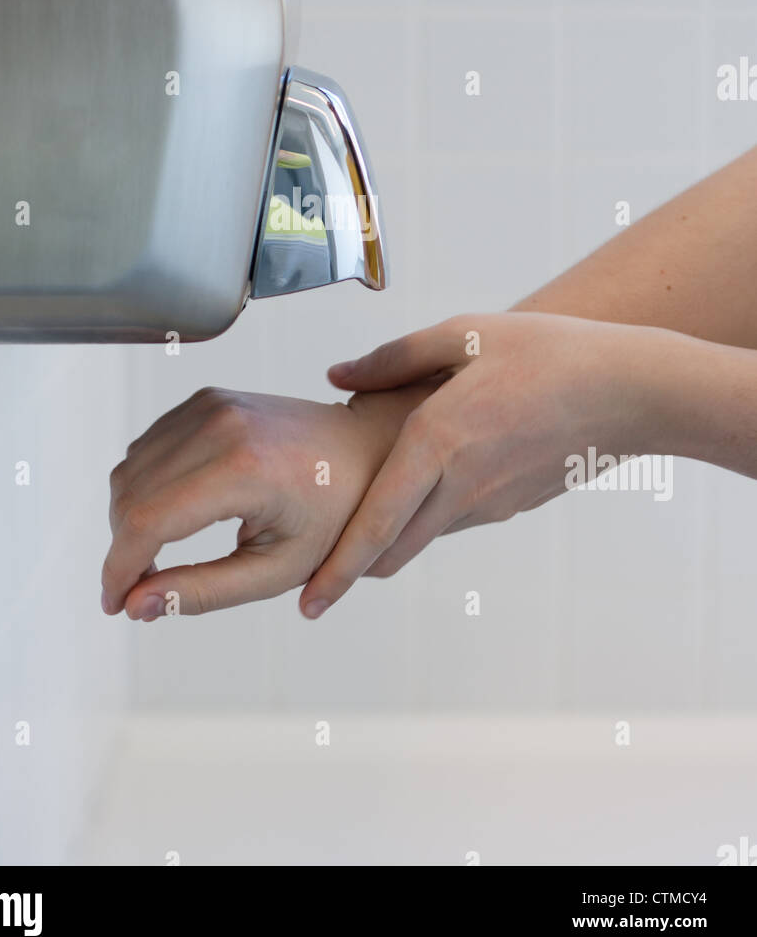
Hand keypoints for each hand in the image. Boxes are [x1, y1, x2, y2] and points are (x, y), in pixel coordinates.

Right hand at [101, 382, 436, 618]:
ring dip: (128, 518)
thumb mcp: (278, 569)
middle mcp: (219, 423)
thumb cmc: (335, 515)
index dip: (119, 570)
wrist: (366, 450)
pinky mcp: (206, 398)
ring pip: (130, 469)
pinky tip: (170, 517)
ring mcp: (211, 404)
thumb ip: (204, 591)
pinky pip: (149, 447)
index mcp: (242, 468)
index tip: (114, 605)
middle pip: (130, 494)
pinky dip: (144, 486)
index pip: (146, 521)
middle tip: (139, 589)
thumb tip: (137, 605)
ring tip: (155, 558)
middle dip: (121, 549)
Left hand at [300, 311, 678, 616]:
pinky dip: (424, 518)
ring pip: (423, 535)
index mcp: (440, 440)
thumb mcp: (464, 334)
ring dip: (386, 542)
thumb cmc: (548, 352)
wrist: (630, 391)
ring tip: (354, 532)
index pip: (376, 522)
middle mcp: (462, 485)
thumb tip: (337, 376)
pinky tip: (419, 488)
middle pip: (393, 549)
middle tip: (310, 588)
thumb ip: (393, 358)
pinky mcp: (512, 505)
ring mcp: (491, 502)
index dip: (338, 568)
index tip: (306, 602)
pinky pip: (455, 518)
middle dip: (349, 572)